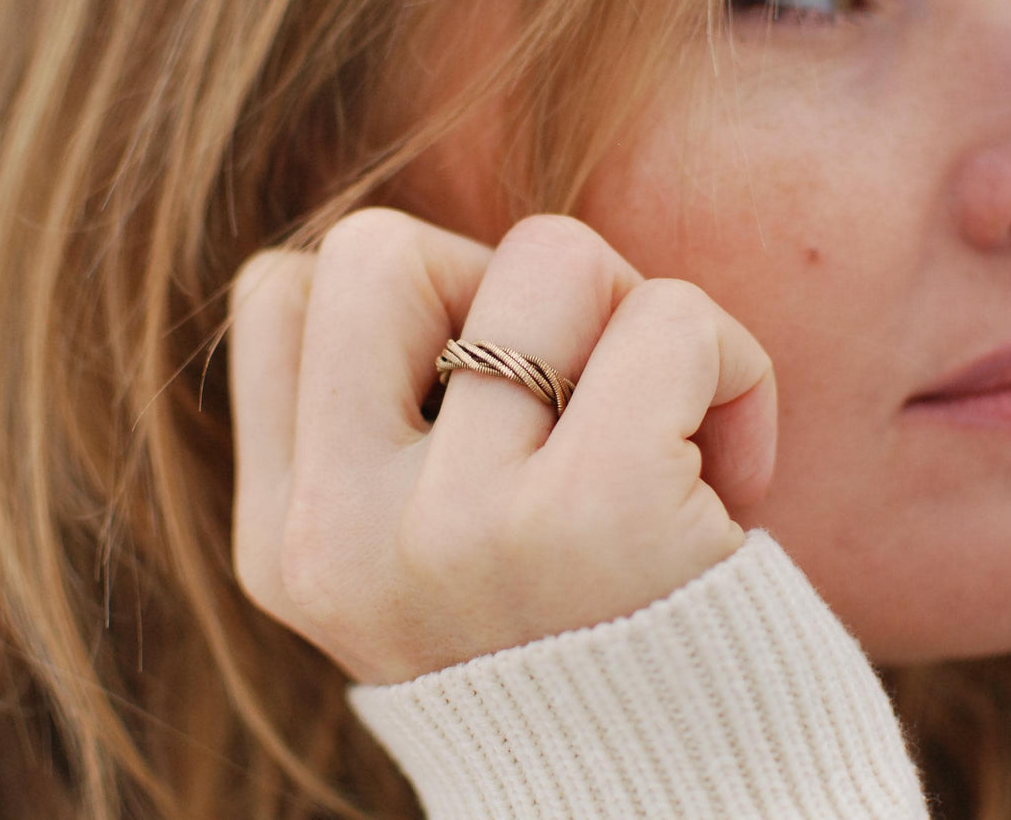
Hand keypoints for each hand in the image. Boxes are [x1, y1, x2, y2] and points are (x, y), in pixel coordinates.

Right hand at [229, 209, 776, 684]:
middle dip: (496, 282)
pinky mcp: (597, 516)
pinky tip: (731, 470)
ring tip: (656, 434)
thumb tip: (453, 273)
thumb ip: (384, 431)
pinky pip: (672, 320)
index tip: (474, 395)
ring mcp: (460, 527)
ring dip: (630, 320)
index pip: (279, 294)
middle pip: (377, 246)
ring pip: (550, 257)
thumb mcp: (420, 560)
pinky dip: (728, 366)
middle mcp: (345, 539)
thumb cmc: (576, 648)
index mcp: (288, 546)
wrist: (680, 809)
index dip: (399, 306)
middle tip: (568, 389)